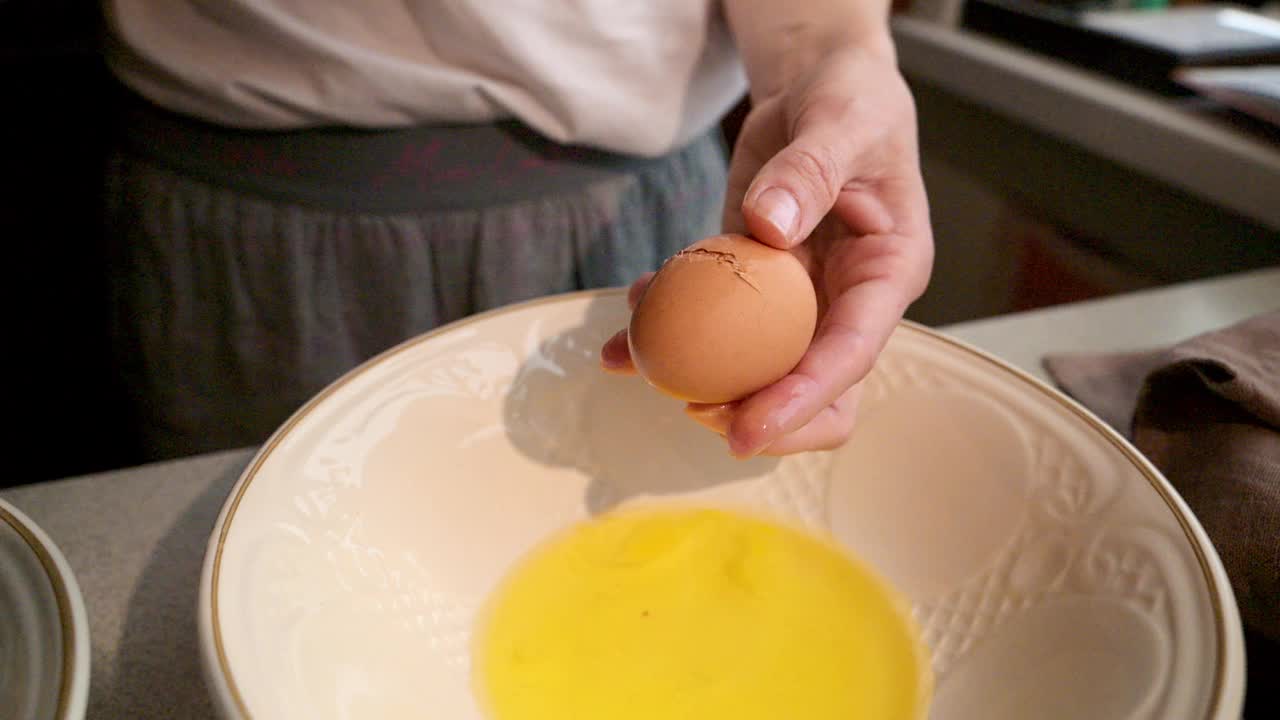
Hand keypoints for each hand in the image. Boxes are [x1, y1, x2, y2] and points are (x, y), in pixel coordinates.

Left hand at [602, 45, 932, 457]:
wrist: (816, 89)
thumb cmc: (850, 99)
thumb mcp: (840, 120)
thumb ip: (809, 172)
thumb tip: (769, 227)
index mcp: (888, 272)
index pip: (852, 353)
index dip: (802, 399)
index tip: (746, 430)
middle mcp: (847, 299)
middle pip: (818, 391)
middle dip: (760, 414)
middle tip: (693, 408)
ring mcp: (799, 298)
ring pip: (760, 369)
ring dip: (702, 379)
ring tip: (640, 361)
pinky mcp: (753, 284)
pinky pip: (713, 322)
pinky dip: (668, 324)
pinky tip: (628, 314)